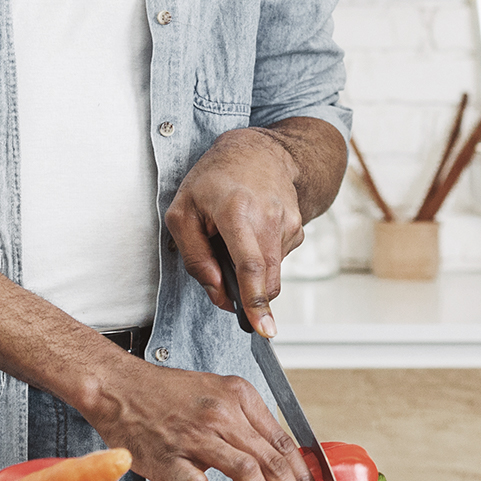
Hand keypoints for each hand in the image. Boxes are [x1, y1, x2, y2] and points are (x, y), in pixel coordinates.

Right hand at [81, 352, 322, 480]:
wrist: (121, 387)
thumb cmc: (169, 395)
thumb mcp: (218, 395)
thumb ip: (246, 424)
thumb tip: (274, 463)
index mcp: (241, 397)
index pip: (286, 442)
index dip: (306, 478)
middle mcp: (224, 413)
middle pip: (274, 461)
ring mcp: (197, 435)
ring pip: (249, 470)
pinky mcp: (170, 456)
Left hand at [166, 129, 304, 336]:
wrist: (258, 150)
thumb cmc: (213, 180)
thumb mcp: (182, 212)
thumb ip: (194, 258)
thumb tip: (219, 292)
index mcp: (237, 211)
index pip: (250, 264)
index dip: (255, 301)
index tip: (264, 329)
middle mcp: (269, 217)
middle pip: (265, 278)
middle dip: (249, 294)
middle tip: (225, 274)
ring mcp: (288, 221)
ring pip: (271, 272)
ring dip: (251, 269)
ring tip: (235, 237)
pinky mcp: (298, 227)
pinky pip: (278, 259)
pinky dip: (262, 257)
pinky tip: (252, 231)